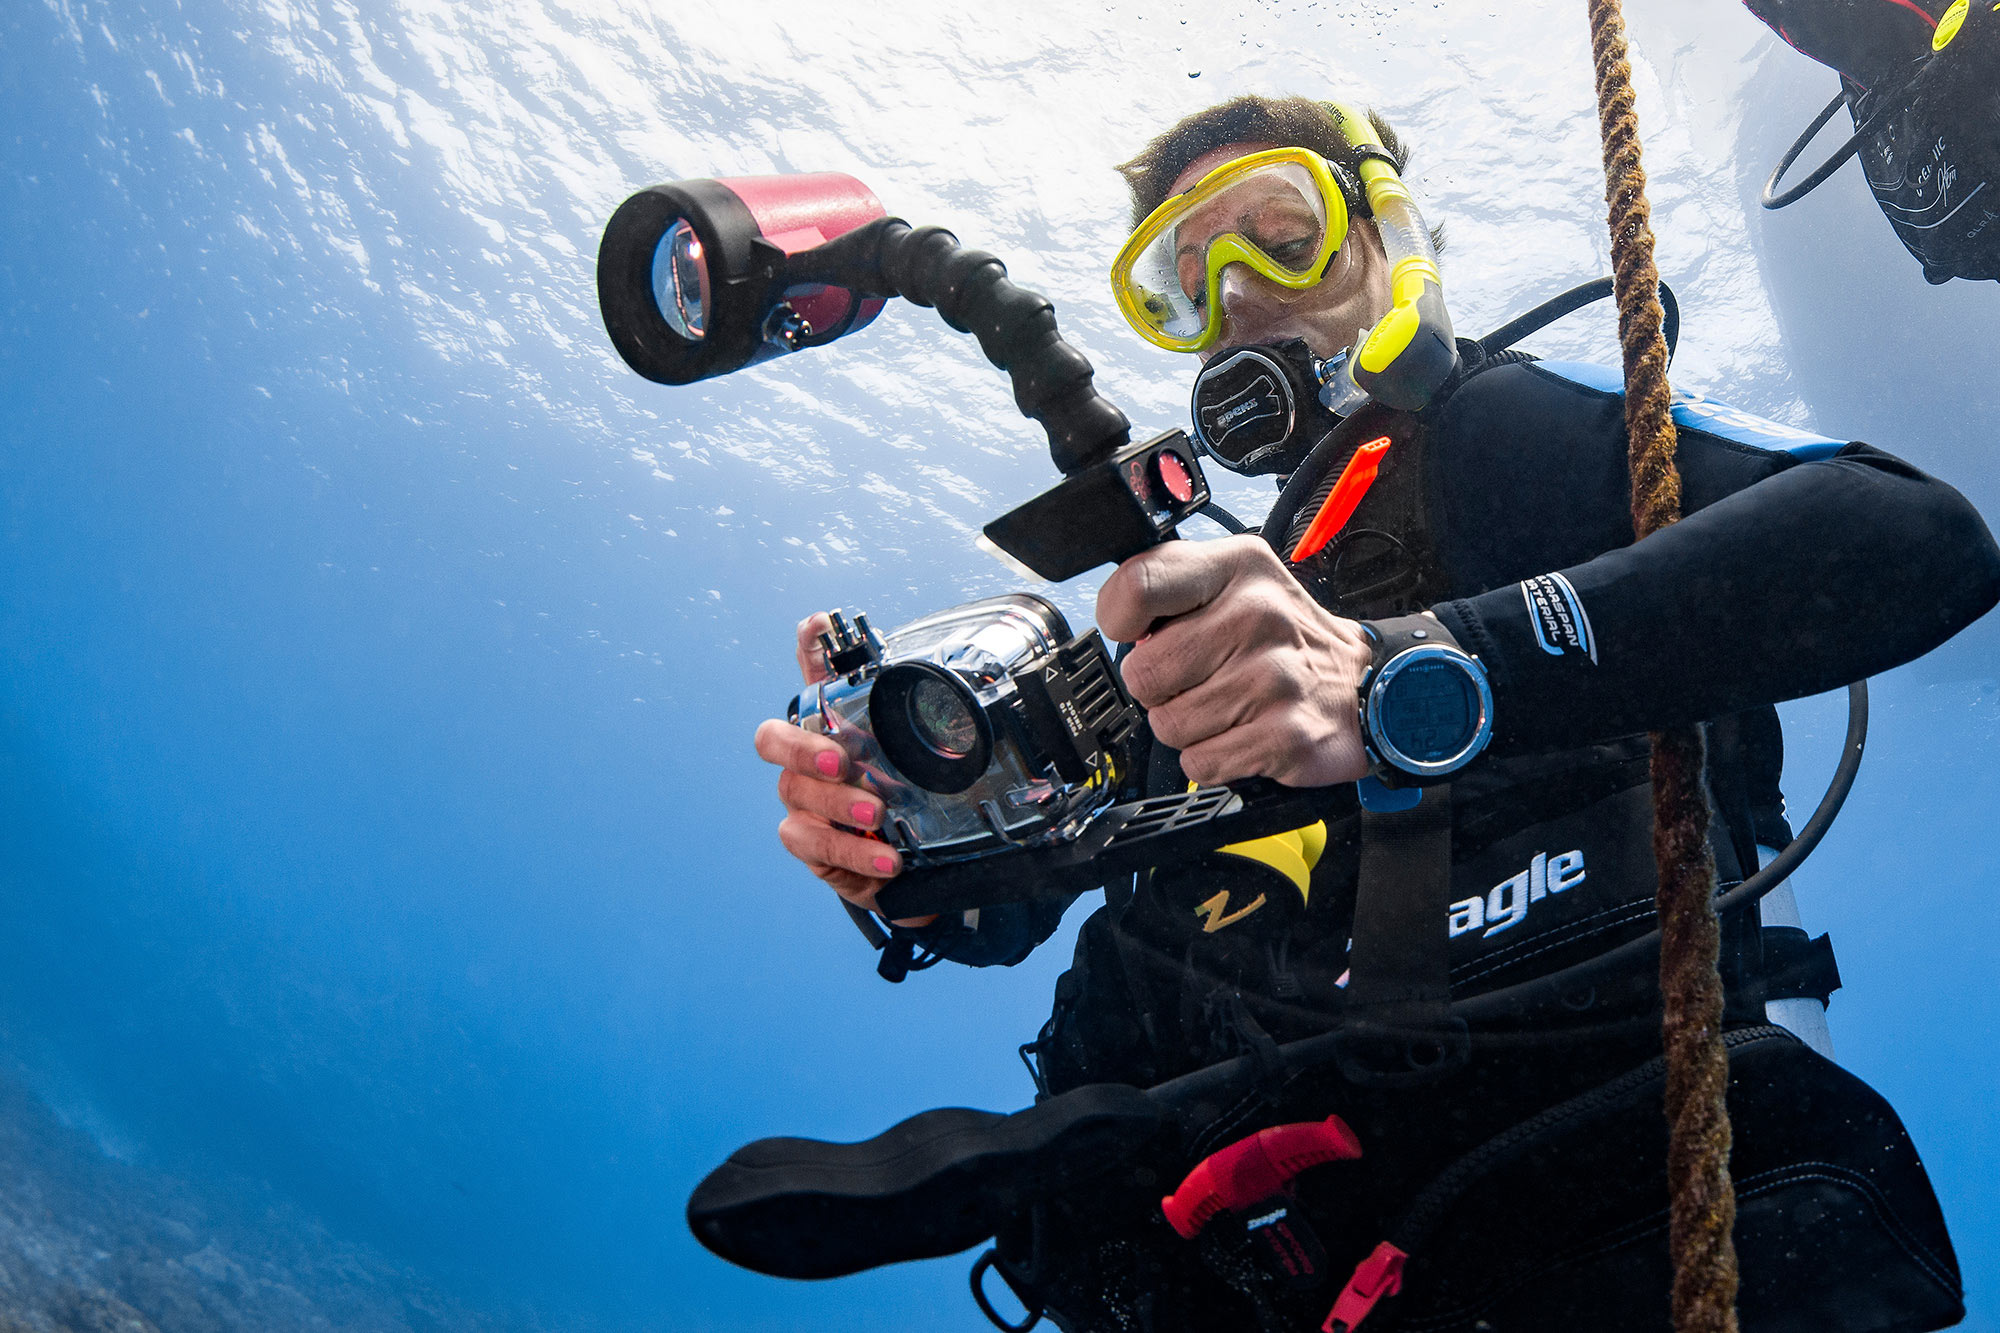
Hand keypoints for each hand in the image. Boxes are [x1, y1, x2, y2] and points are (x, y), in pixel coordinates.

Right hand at [752, 613, 935, 925]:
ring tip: (878, 816)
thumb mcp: (916, 761)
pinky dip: (853, 854)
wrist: (900, 863)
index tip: (820, 625)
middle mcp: (806, 761)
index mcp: (832, 728)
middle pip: (773, 740)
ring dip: (838, 806)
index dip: (809, 649)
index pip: (812, 679)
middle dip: (801, 748)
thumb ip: (925, 725)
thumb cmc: (899, 798)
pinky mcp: (810, 846)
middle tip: (841, 761)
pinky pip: (814, 846)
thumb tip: (959, 678)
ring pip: (796, 796)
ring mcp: (802, 803)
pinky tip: (886, 860)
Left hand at [1097, 536, 1373, 787]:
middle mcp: (1258, 615)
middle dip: (1160, 687)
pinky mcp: (1284, 735)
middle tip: (1199, 677)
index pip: (1139, 588)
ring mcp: (1274, 678)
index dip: (1121, 620)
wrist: (1369, 684)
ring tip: (1227, 705)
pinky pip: (1199, 763)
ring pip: (1167, 725)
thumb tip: (1125, 628)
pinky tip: (1242, 733)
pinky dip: (1212, 758)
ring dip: (1188, 726)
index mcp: (1238, 567)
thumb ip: (1173, 587)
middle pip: (1143, 673)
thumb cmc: (1287, 637)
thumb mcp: (1235, 581)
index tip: (1140, 632)